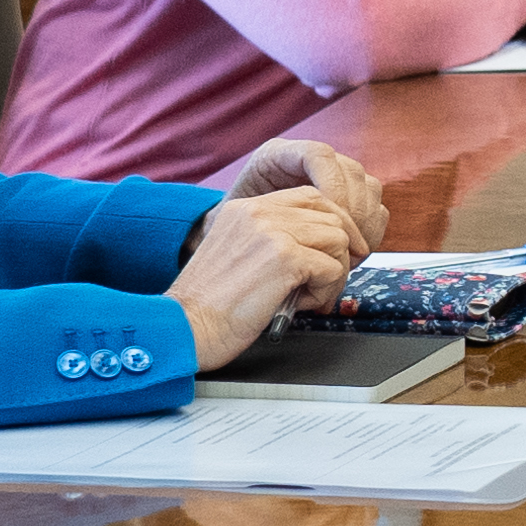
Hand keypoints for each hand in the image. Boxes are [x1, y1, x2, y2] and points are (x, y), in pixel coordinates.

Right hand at [166, 184, 365, 366]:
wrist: (185, 328)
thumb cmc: (209, 306)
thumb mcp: (237, 256)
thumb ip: (272, 241)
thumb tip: (322, 247)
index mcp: (246, 208)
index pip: (310, 197)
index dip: (333, 224)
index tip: (338, 251)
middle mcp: (259, 212)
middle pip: (332, 217)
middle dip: (339, 252)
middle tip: (328, 281)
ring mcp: (273, 232)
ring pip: (338, 240)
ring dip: (333, 274)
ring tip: (308, 297)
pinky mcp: (285, 258)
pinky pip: (332, 269)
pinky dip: (326, 291)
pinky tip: (301, 304)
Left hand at [222, 137, 389, 254]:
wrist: (240, 240)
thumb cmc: (232, 232)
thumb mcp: (235, 219)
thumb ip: (257, 218)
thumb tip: (283, 234)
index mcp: (279, 155)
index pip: (319, 154)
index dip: (332, 186)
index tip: (329, 222)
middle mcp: (311, 159)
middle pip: (351, 171)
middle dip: (353, 212)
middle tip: (345, 246)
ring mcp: (336, 175)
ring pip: (369, 188)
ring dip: (365, 223)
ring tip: (350, 253)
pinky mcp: (351, 197)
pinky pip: (375, 207)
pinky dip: (371, 230)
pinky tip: (355, 252)